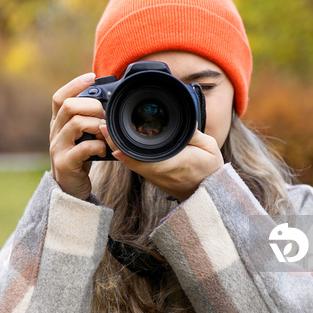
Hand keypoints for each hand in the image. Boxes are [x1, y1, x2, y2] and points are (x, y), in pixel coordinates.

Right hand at [49, 73, 106, 199]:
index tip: (92, 76)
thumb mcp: (82, 136)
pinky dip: (98, 146)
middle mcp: (55, 133)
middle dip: (92, 106)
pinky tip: (103, 150)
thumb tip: (108, 103)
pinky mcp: (65, 163)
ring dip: (96, 125)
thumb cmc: (80, 159)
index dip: (74, 84)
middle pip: (68, 106)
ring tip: (105, 133)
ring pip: (75, 124)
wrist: (70, 189)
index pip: (59, 97)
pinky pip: (83, 148)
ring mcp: (57, 148)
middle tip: (104, 115)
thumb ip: (88, 120)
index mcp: (58, 123)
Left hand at [100, 125, 223, 200]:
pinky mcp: (153, 176)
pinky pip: (134, 164)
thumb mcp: (209, 147)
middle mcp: (157, 171)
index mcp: (169, 163)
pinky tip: (118, 142)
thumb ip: (193, 133)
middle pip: (127, 157)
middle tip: (103, 125)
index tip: (111, 131)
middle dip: (113, 141)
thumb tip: (182, 119)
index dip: (122, 145)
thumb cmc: (210, 169)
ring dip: (116, 146)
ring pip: (128, 161)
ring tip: (106, 130)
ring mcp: (153, 175)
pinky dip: (124, 153)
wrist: (209, 193)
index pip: (139, 156)